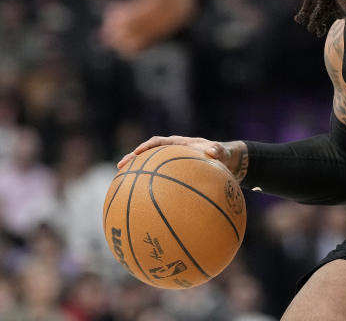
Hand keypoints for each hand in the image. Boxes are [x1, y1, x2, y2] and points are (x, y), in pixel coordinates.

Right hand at [86, 0, 194, 56]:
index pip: (179, 3)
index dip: (156, 24)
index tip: (127, 33)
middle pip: (180, 11)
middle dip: (150, 33)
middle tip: (119, 44)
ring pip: (171, 7)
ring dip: (143, 28)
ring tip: (114, 34)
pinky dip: (140, 12)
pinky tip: (117, 16)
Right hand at [117, 135, 247, 180]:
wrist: (226, 161)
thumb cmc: (222, 156)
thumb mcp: (222, 152)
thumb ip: (218, 150)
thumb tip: (214, 151)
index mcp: (180, 144)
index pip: (160, 141)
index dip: (148, 146)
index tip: (137, 152)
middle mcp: (172, 153)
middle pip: (148, 154)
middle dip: (133, 158)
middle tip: (120, 166)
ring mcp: (171, 165)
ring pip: (150, 167)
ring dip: (136, 174)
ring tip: (121, 185)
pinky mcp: (173, 176)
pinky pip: (158, 181)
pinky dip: (149, 188)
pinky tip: (142, 203)